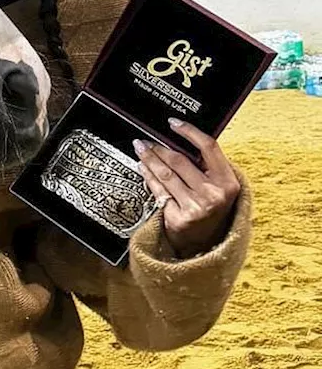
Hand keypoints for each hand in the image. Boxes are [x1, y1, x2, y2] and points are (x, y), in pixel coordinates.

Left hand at [134, 119, 241, 258]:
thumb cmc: (213, 210)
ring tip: (141, 149)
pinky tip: (142, 168)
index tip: (174, 123)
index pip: (208, 148)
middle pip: (179, 160)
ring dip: (149, 159)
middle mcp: (213, 195)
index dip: (189, 131)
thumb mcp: (220, 188)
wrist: (209, 245)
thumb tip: (180, 139)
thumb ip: (206, 166)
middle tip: (146, 140)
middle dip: (159, 147)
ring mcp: (195, 208)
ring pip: (165, 174)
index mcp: (228, 183)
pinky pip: (157, 190)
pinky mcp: (178, 218)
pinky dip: (147, 176)